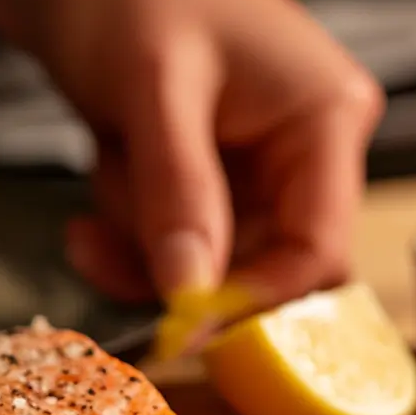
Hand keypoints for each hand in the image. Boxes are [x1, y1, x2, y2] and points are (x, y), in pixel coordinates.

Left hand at [0, 0, 382, 311]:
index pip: (318, 252)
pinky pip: (168, 236)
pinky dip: (124, 229)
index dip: (256, 300)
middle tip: (105, 243)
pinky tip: (92, 201)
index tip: (184, 324)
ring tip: (109, 163)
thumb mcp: (154, 89)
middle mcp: (297, 148)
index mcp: (323, 118)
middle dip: (177, 263)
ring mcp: (246, 163)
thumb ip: (177, 195)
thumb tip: (193, 298)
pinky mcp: (197, 170)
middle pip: (257, 266)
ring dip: (139, 239)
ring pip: (204, 260)